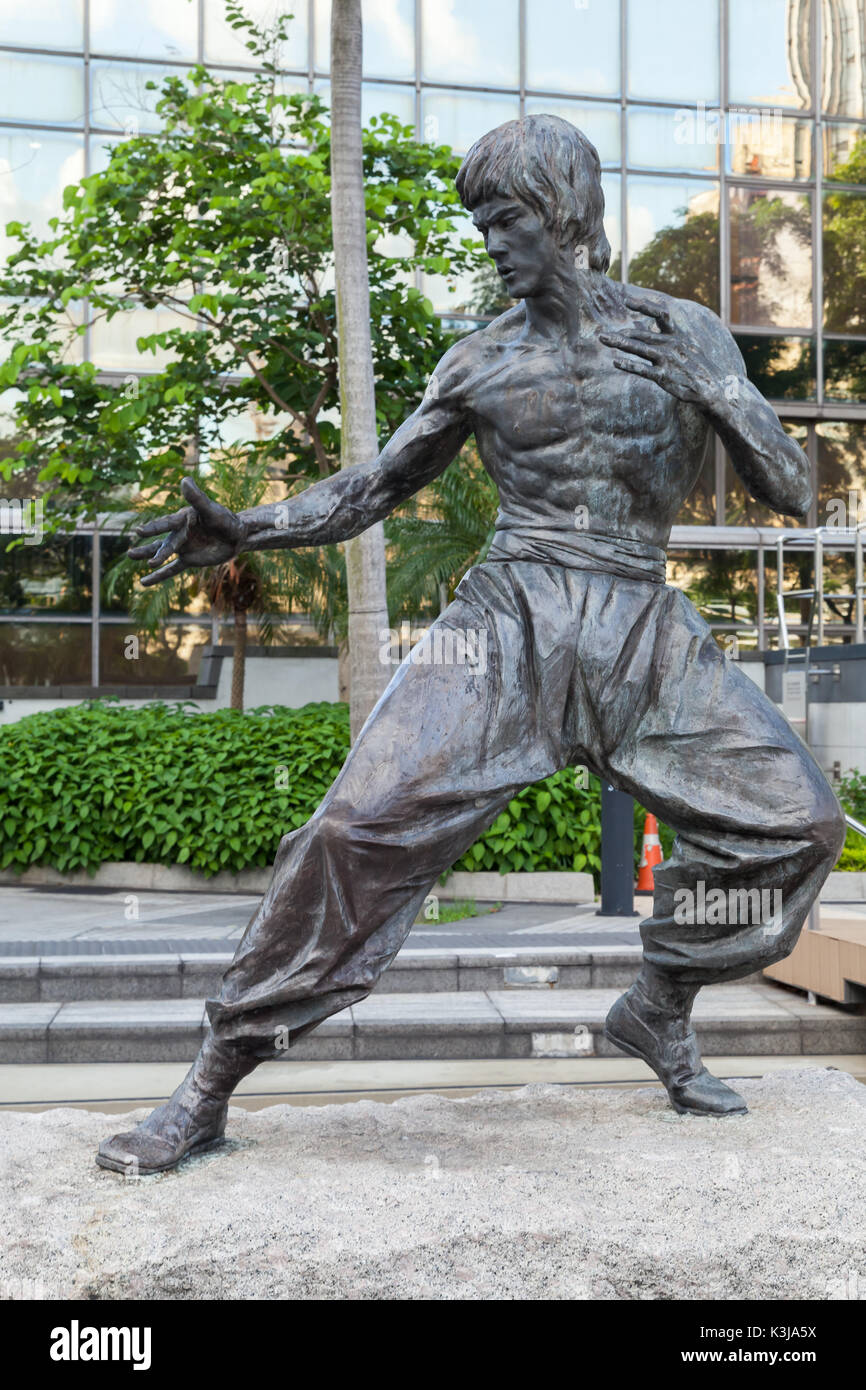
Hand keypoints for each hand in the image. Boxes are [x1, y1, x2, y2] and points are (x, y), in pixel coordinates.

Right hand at [129, 477, 244, 586]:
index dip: (154, 528)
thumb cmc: (226, 520)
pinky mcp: (189, 560)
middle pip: (163, 542)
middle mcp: (180, 532)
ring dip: (149, 556)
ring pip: (163, 553)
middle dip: (148, 549)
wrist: (237, 536)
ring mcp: (183, 547)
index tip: (139, 532)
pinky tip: (144, 582)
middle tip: (130, 554)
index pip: (168, 524)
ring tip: (131, 556)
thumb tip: (185, 480)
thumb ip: (197, 498)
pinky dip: (159, 576)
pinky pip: (172, 569)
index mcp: (184, 519)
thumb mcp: (212, 511)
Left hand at [599, 293, 719, 408]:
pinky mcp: (664, 376)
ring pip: (639, 349)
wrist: (709, 387)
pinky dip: (629, 365)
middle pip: (641, 335)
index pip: (660, 314)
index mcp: (676, 335)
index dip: (644, 306)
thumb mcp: (684, 345)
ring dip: (620, 344)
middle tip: (601, 335)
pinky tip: (616, 361)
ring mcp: (666, 360)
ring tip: (603, 340)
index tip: (627, 301)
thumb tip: (646, 323)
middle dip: (620, 334)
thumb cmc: (693, 366)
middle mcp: (670, 344)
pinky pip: (643, 369)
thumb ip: (665, 335)